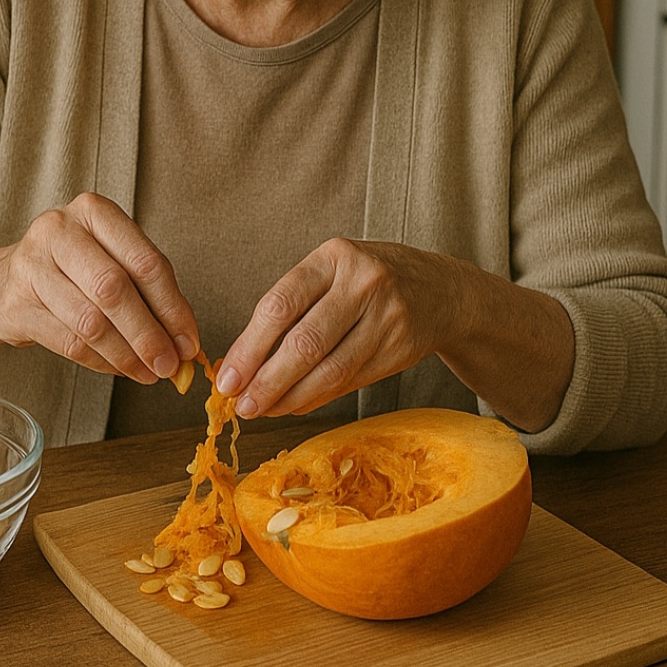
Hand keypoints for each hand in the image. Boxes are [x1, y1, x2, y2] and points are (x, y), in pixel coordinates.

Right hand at [0, 193, 198, 382]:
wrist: (2, 282)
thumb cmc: (73, 269)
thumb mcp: (111, 259)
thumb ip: (149, 292)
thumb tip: (184, 342)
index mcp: (94, 211)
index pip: (145, 262)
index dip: (172, 307)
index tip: (188, 341)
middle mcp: (59, 229)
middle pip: (114, 290)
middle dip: (148, 335)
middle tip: (169, 365)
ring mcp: (31, 264)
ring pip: (90, 321)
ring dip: (126, 355)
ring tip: (147, 373)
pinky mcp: (15, 303)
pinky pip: (68, 342)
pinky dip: (101, 362)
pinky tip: (119, 369)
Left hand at [215, 239, 455, 417]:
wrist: (439, 290)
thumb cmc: (366, 280)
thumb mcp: (330, 272)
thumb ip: (288, 308)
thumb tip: (238, 361)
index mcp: (334, 257)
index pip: (281, 304)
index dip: (250, 346)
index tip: (227, 376)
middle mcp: (363, 283)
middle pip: (305, 343)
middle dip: (266, 380)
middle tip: (241, 405)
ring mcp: (387, 318)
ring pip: (329, 370)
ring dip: (290, 398)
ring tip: (262, 410)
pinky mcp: (400, 349)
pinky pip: (350, 382)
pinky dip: (316, 398)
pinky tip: (294, 405)